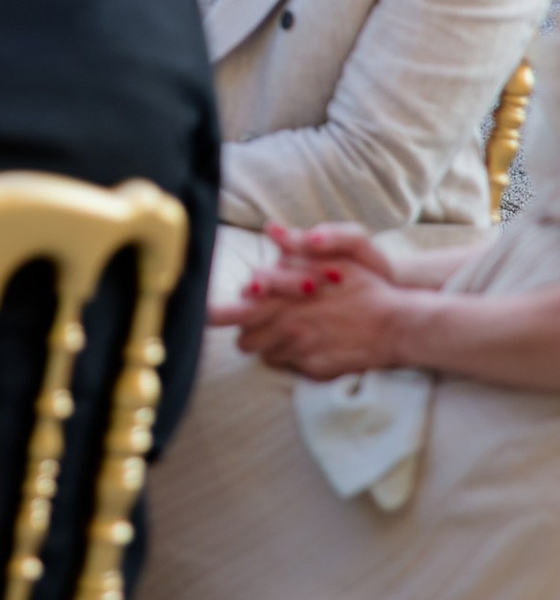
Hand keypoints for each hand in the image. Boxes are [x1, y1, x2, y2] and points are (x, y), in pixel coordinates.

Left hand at [219, 224, 414, 377]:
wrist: (399, 324)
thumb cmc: (366, 287)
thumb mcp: (335, 257)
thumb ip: (296, 248)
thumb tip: (271, 230)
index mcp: (284, 299)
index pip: (234, 310)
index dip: (212, 313)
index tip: (200, 313)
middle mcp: (287, 327)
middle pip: (243, 337)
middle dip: (247, 327)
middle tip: (257, 319)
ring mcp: (300, 351)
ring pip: (263, 352)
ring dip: (267, 341)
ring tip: (284, 328)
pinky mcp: (313, 369)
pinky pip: (286, 363)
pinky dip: (290, 354)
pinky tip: (308, 341)